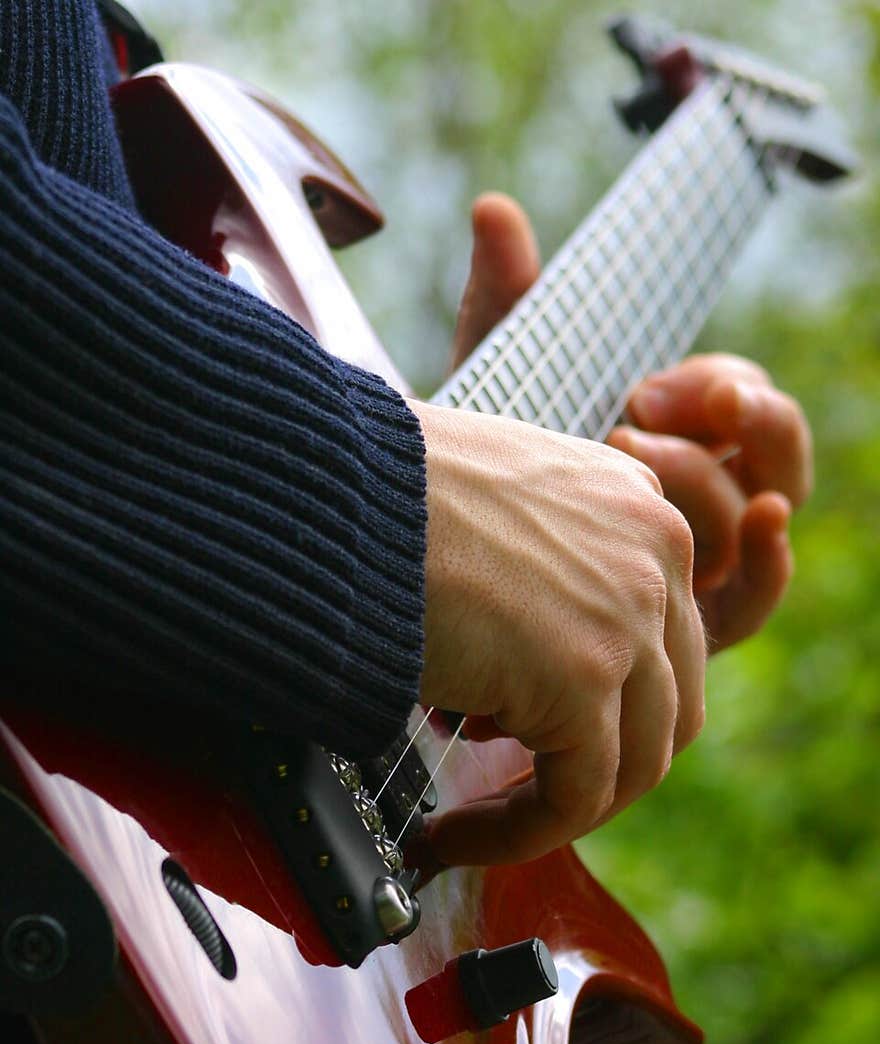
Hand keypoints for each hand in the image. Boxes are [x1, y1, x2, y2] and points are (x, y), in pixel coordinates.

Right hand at [412, 397, 705, 866]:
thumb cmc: (371, 496)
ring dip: (556, 811)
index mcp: (634, 504)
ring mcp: (631, 614)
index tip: (519, 739)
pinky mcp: (583, 676)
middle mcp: (655, 551)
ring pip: (635, 763)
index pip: (658, 638)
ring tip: (476, 826)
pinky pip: (574, 796)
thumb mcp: (490, 515)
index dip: (600, 707)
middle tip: (515, 791)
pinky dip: (516, 834)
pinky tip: (452, 835)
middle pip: (666, 705)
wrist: (324, 490)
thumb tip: (516, 662)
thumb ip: (533, 575)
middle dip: (596, 766)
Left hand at [450, 194, 810, 652]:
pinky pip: (762, 593)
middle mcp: (699, 488)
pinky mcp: (693, 624)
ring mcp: (702, 555)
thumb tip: (492, 208)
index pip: (736, 392)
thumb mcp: (494, 391)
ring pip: (765, 505)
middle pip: (772, 444)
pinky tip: (760, 525)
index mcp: (674, 426)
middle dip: (741, 416)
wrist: (452, 574)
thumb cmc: (485, 483)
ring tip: (629, 455)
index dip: (716, 381)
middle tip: (653, 404)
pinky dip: (772, 559)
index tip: (646, 381)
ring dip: (710, 477)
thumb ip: (504, 302)